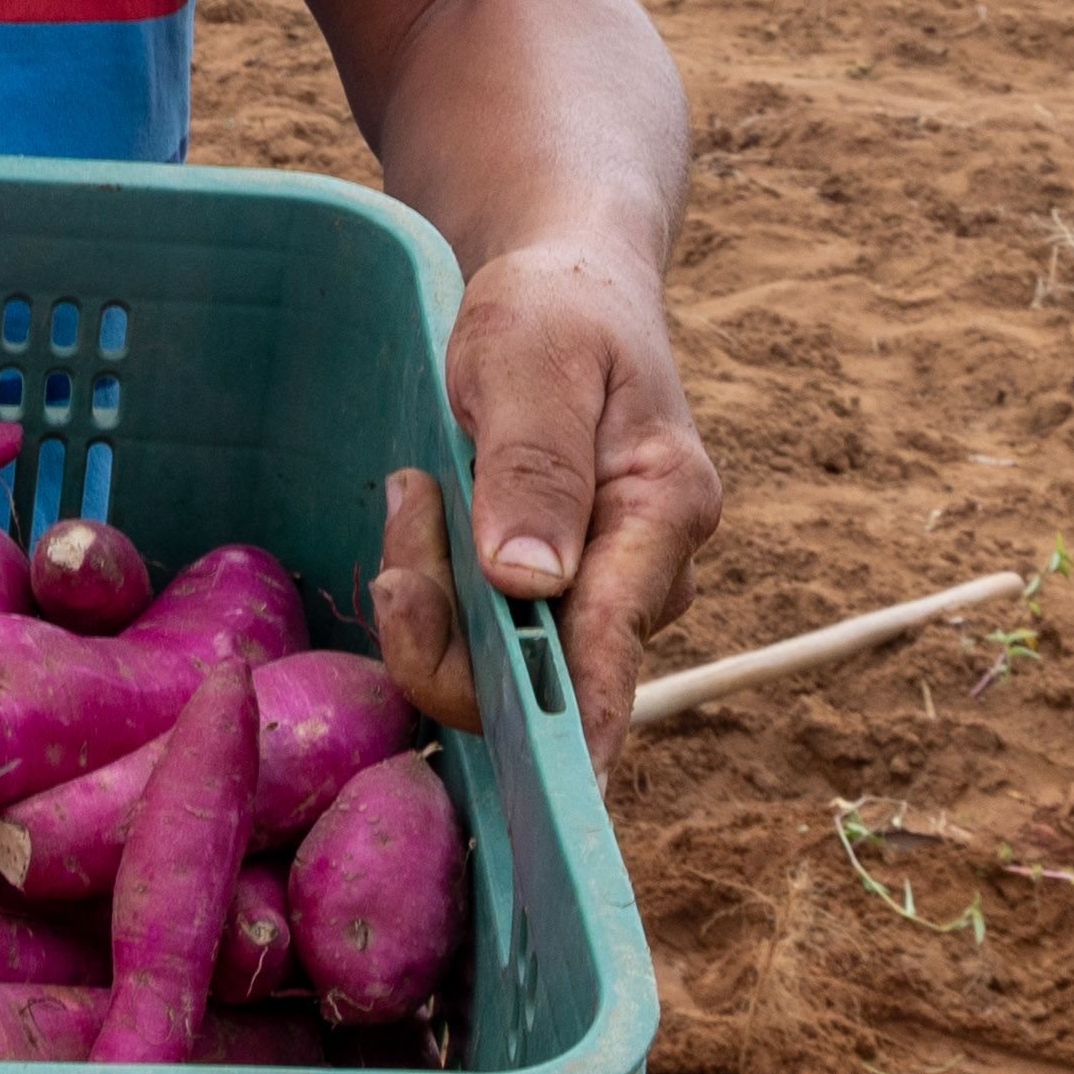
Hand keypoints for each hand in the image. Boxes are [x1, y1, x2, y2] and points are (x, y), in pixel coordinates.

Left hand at [378, 237, 719, 764]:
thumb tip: (530, 587)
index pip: (619, 642)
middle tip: (408, 500)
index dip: (583, 723)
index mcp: (665, 510)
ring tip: (413, 487)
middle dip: (450, 621)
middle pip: (548, 670)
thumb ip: (534, 466)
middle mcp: (645, 571)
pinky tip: (419, 506)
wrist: (562, 285)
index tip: (554, 788)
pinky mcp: (550, 590)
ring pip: (504, 657)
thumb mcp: (532, 358)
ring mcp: (597, 588)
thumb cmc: (556, 309)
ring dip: (432, 594)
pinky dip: (434, 585)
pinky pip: (483, 629)